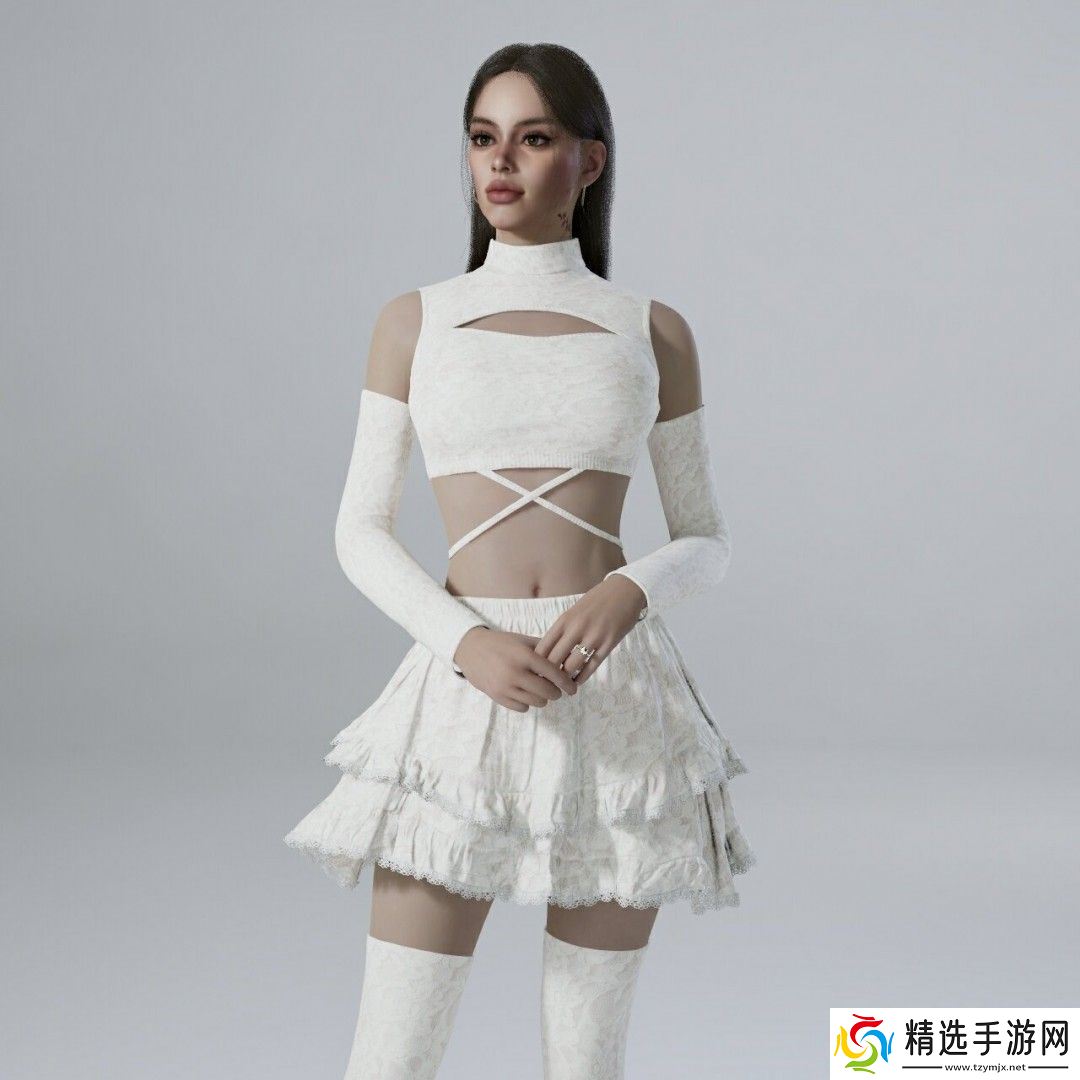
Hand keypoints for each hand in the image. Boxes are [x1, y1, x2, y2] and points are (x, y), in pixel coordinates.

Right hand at [452, 626, 579, 712]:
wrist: (470, 649)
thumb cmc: (502, 643)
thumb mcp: (523, 641)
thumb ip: (545, 649)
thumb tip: (568, 659)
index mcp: (524, 656)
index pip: (553, 674)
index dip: (567, 683)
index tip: (573, 688)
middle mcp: (515, 672)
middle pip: (547, 692)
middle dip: (556, 692)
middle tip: (557, 690)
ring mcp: (505, 686)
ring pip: (536, 702)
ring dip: (542, 698)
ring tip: (541, 691)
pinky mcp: (497, 697)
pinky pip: (522, 708)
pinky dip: (528, 703)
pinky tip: (526, 694)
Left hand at [532, 574, 647, 686]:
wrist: (625, 590)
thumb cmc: (596, 601)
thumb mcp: (574, 612)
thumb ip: (562, 630)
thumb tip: (549, 652)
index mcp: (564, 620)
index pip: (543, 647)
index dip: (537, 663)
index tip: (536, 672)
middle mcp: (576, 628)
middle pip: (554, 659)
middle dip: (549, 674)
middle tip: (547, 683)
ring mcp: (593, 636)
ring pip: (572, 665)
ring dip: (566, 678)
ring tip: (563, 684)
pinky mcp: (609, 643)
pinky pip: (591, 666)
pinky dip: (582, 677)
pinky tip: (578, 681)